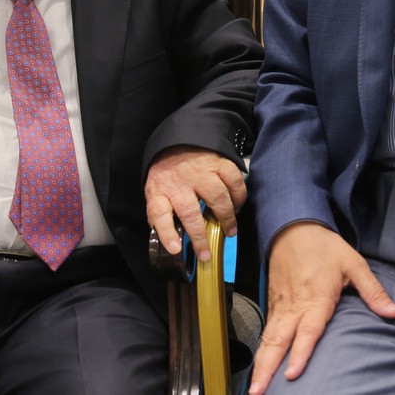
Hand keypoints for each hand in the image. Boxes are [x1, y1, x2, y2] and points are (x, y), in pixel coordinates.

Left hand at [144, 146, 245, 262]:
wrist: (178, 141)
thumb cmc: (168, 173)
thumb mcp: (155, 192)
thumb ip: (159, 214)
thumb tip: (169, 240)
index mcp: (160, 191)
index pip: (159, 213)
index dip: (167, 233)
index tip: (175, 249)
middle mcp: (179, 182)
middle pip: (189, 211)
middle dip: (199, 236)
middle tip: (206, 254)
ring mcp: (200, 172)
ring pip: (216, 197)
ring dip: (226, 217)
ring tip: (230, 231)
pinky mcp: (218, 162)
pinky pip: (233, 181)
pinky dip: (239, 197)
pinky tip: (237, 206)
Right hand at [248, 222, 394, 394]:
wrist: (294, 226)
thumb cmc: (325, 246)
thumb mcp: (354, 263)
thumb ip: (373, 291)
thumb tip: (394, 313)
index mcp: (316, 297)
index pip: (307, 330)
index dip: (300, 353)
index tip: (293, 374)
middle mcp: (295, 305)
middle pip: (279, 341)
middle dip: (268, 368)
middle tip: (259, 392)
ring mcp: (281, 305)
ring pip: (268, 338)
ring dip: (261, 363)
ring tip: (254, 388)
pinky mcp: (274, 303)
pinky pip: (266, 330)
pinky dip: (261, 350)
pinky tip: (259, 367)